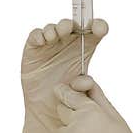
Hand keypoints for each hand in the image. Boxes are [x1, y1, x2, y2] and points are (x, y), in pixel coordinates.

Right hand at [20, 17, 107, 132]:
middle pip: (72, 25)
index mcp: (85, 48)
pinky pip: (35, 36)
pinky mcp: (34, 49)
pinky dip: (39, 35)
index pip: (94, 31)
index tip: (100, 29)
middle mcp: (69, 43)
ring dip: (55, 29)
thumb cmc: (69, 95)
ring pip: (54, 28)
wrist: (49, 108)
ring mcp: (51, 44)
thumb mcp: (81, 92)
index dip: (98, 26)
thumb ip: (84, 86)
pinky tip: (42, 40)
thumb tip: (86, 81)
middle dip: (72, 24)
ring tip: (56, 35)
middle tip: (71, 29)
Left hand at [45, 75, 133, 132]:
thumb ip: (97, 97)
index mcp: (91, 110)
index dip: (65, 93)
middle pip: (61, 110)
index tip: (63, 93)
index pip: (67, 93)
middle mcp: (76, 122)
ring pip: (59, 130)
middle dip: (70, 116)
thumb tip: (83, 80)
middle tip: (87, 131)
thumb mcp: (116, 117)